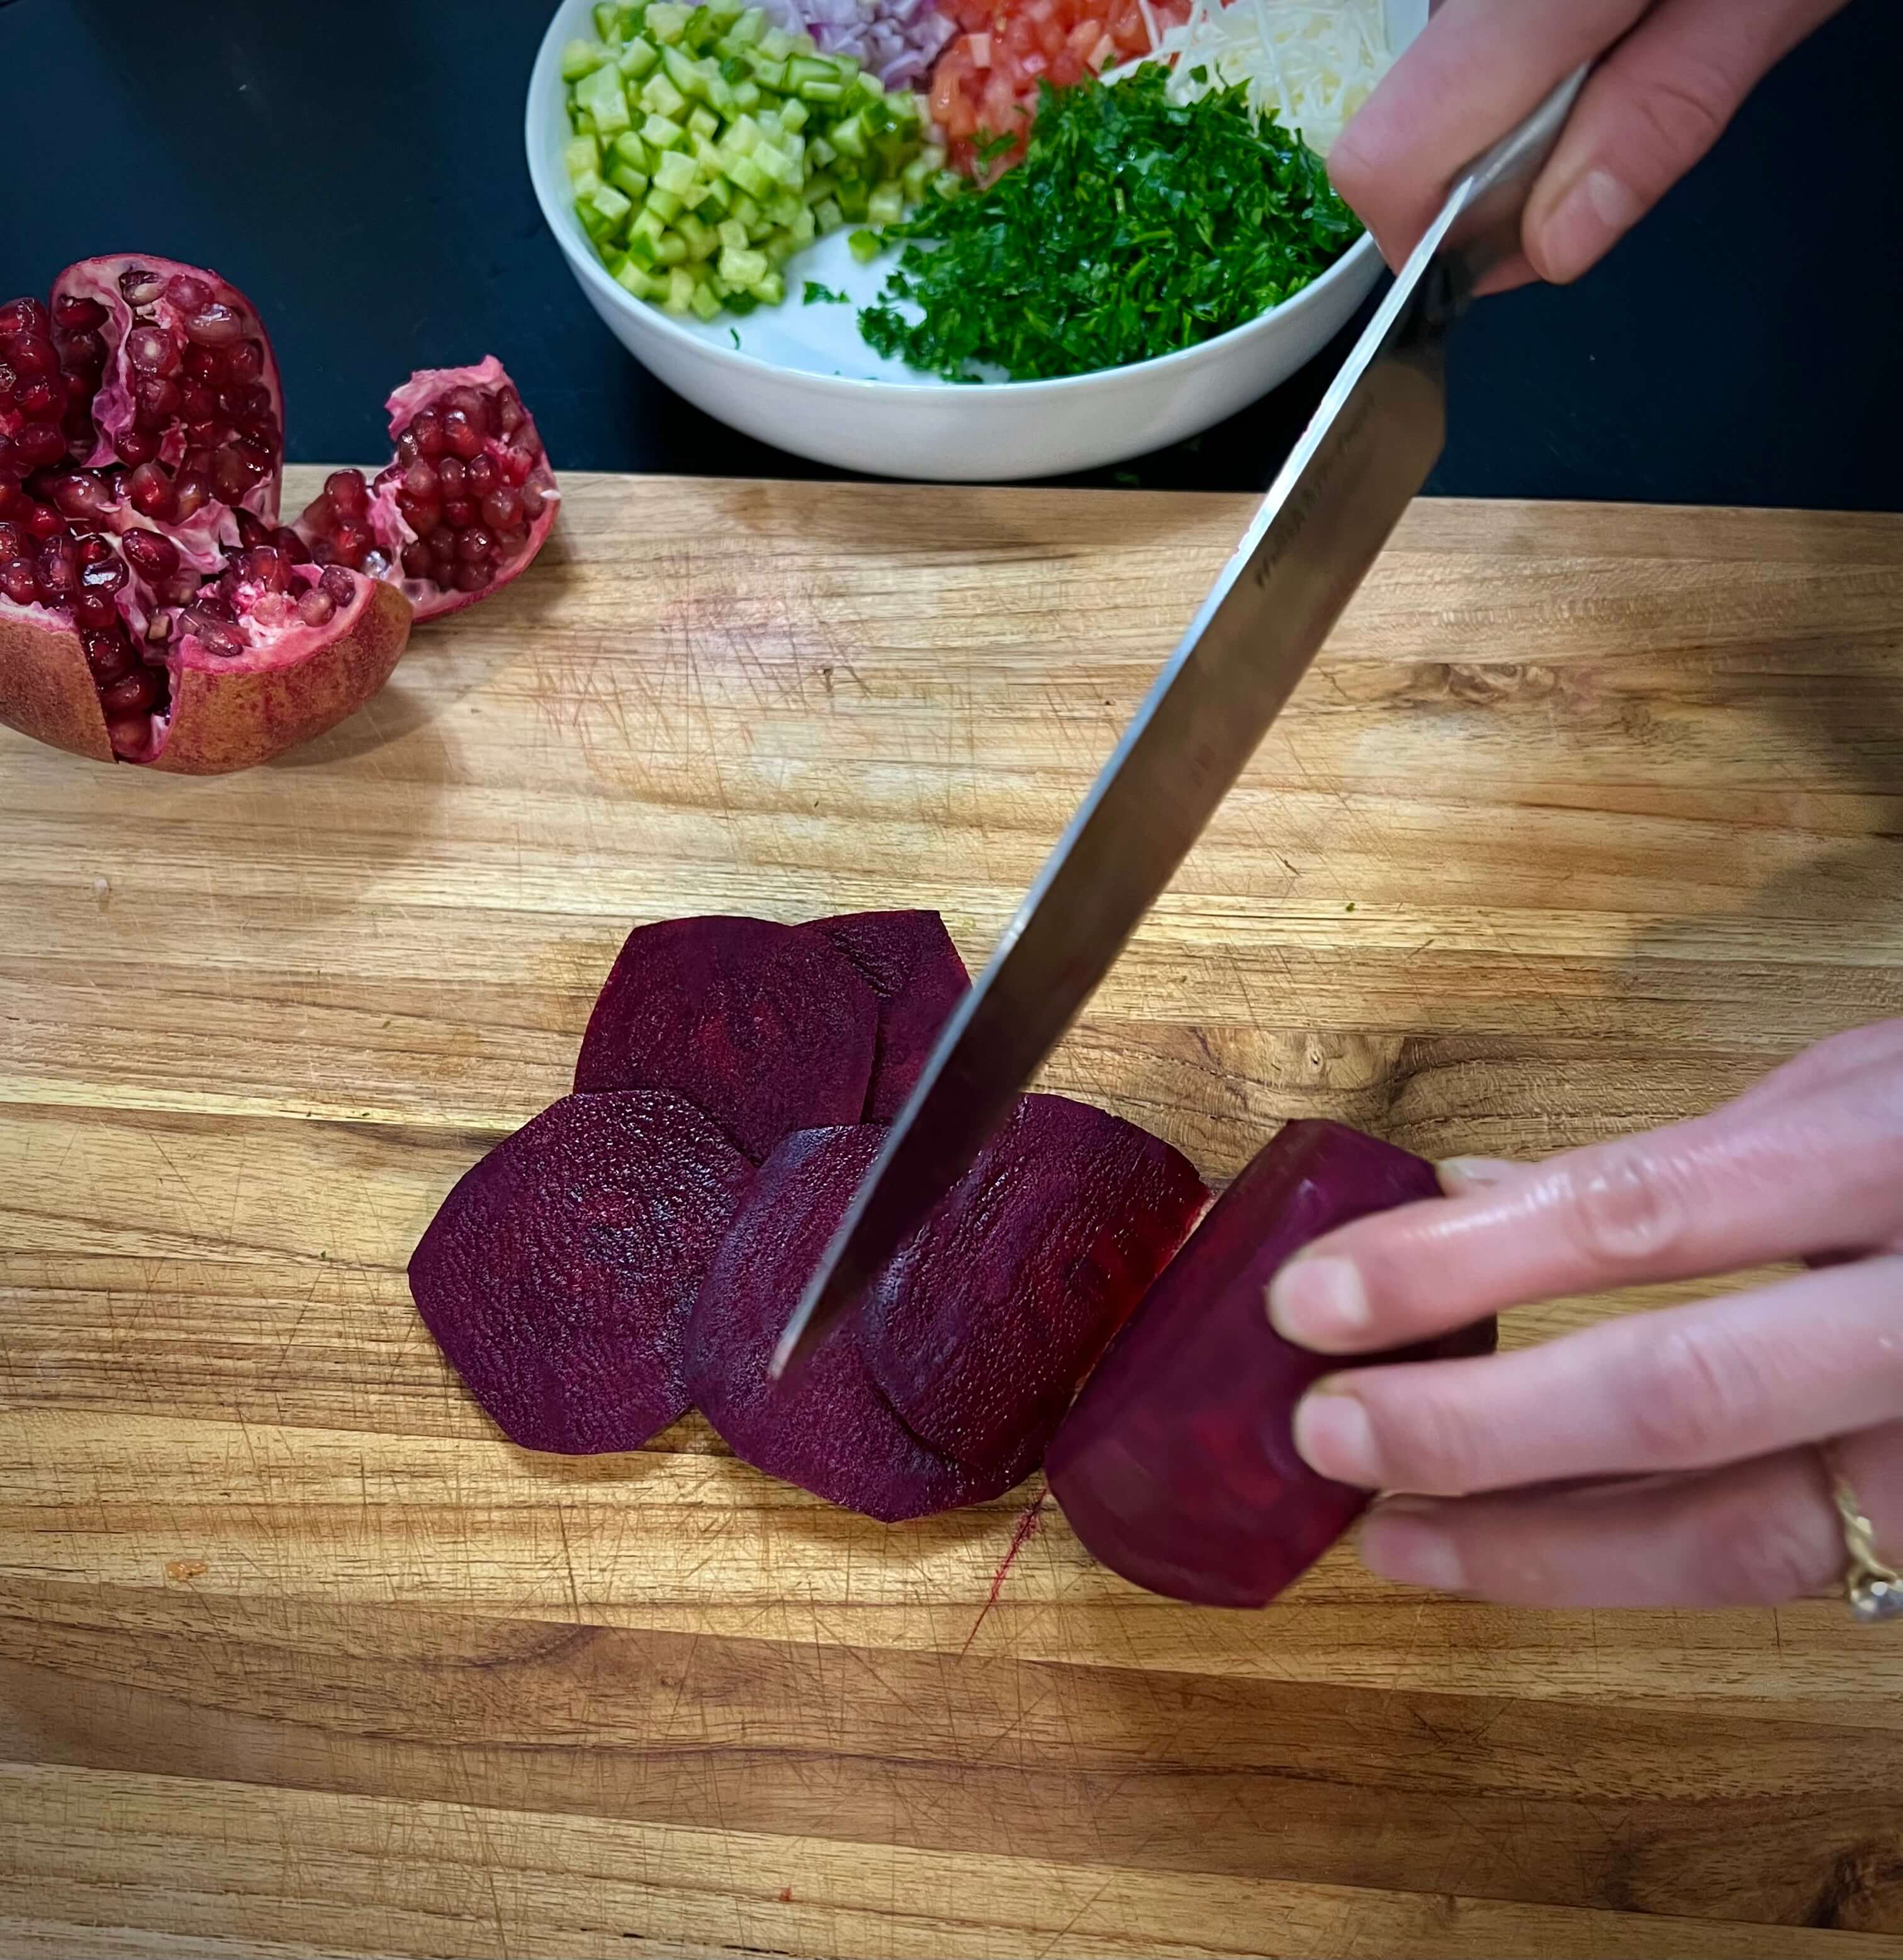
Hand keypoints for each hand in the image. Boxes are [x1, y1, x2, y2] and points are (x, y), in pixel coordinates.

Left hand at [1266, 1021, 1902, 1607]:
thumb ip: (1670, 1160)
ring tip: (1390, 1535)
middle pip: (1679, 1398)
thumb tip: (1465, 1193)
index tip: (1311, 1297)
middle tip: (1321, 1435)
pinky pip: (1789, 1566)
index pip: (1637, 1215)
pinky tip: (1521, 1551)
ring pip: (1738, 1538)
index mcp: (1890, 1158)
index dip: (1459, 1261)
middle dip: (1477, 1432)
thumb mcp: (1850, 1092)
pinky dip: (1639, 1563)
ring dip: (1536, 1546)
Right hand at [1329, 0, 1849, 289]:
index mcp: (1527, 1)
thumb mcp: (1764, 1)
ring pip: (1438, 80)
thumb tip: (1552, 246)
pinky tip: (1606, 28)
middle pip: (1405, 123)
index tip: (1511, 249)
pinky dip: (1526, 65)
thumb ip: (1659, 118)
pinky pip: (1470, 34)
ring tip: (1628, 55)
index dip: (1429, 234)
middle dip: (1491, 174)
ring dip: (1520, 113)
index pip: (1387, 158)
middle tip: (1613, 134)